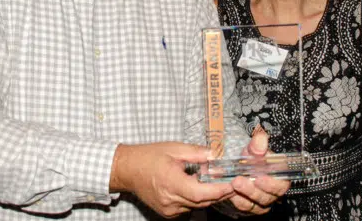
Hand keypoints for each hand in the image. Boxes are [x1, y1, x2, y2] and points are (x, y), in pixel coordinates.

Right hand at [110, 142, 234, 217]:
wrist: (127, 169)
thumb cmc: (148, 156)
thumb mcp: (174, 149)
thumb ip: (197, 153)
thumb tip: (216, 155)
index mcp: (171, 183)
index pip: (201, 193)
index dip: (220, 190)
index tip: (234, 183)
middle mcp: (170, 200)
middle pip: (203, 202)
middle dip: (220, 193)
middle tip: (234, 182)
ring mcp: (168, 209)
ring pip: (197, 206)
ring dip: (210, 196)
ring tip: (219, 182)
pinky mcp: (167, 212)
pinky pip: (189, 208)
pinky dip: (198, 199)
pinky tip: (200, 187)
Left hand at [228, 130, 290, 214]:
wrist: (240, 166)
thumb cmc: (251, 158)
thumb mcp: (253, 149)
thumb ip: (257, 145)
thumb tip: (260, 138)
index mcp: (279, 175)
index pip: (281, 183)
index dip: (271, 183)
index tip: (259, 178)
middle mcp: (273, 190)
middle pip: (268, 196)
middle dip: (253, 190)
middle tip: (239, 181)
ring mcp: (262, 199)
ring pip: (256, 203)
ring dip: (244, 194)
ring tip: (233, 183)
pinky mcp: (251, 205)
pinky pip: (245, 205)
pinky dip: (237, 199)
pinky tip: (230, 192)